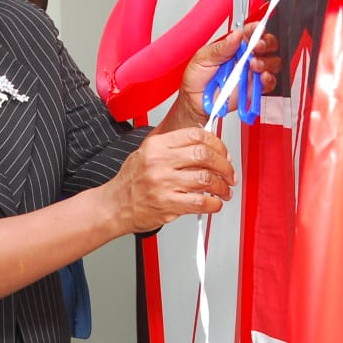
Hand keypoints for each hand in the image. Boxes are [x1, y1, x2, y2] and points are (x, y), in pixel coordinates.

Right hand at [105, 127, 236, 233]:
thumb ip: (173, 147)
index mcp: (157, 145)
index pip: (196, 135)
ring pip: (206, 179)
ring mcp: (164, 183)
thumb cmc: (130, 182)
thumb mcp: (146, 153)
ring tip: (224, 190)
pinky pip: (200, 202)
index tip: (222, 152)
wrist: (114, 206)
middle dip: (224, 165)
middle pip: (205, 155)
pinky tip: (214, 203)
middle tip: (228, 173)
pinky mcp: (168, 204)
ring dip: (222, 186)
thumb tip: (203, 145)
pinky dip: (214, 204)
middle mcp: (160, 162)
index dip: (216, 143)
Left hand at [173, 24, 281, 127]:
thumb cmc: (197, 79)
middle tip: (257, 47)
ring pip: (272, 62)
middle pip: (267, 45)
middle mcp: (246, 57)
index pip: (251, 33)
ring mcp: (251, 73)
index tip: (258, 29)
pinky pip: (269, 83)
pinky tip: (262, 77)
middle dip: (266, 43)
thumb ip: (221, 48)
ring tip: (254, 65)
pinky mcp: (254, 88)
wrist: (194, 102)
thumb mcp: (204, 57)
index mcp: (234, 46)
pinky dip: (269, 79)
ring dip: (267, 62)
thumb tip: (236, 36)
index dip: (257, 29)